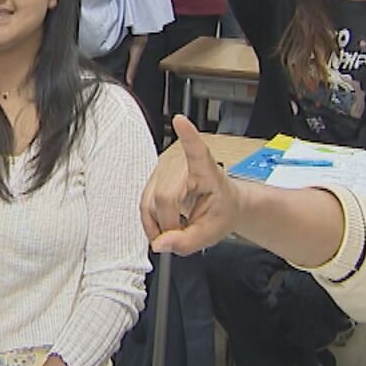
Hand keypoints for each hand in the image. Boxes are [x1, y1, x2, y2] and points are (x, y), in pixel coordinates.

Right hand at [140, 115, 242, 254]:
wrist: (222, 205)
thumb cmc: (221, 211)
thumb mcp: (213, 232)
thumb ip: (187, 242)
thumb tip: (159, 244)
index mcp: (207, 171)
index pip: (197, 151)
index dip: (187, 136)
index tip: (180, 121)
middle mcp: (182, 165)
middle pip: (164, 197)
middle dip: (169, 224)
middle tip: (184, 233)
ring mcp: (165, 170)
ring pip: (149, 203)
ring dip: (159, 224)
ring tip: (178, 228)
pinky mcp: (154, 179)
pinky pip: (143, 204)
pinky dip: (151, 221)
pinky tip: (165, 226)